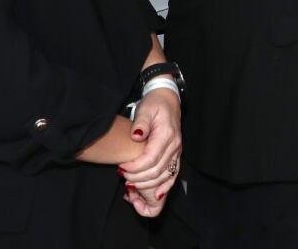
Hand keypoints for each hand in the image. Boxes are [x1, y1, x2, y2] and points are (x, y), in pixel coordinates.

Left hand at [119, 88, 181, 216]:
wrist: (168, 101)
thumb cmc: (155, 105)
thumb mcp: (145, 109)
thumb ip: (141, 122)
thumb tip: (136, 135)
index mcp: (167, 135)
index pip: (151, 159)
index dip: (134, 168)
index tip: (121, 167)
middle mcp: (175, 147)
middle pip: (156, 172)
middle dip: (137, 178)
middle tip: (122, 175)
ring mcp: (177, 153)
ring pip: (164, 178)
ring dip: (146, 186)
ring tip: (130, 185)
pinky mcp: (175, 158)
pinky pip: (171, 178)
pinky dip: (162, 189)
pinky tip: (153, 196)